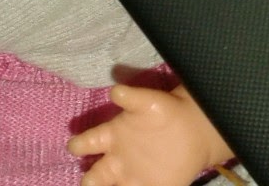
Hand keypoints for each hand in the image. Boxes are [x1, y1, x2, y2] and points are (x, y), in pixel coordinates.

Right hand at [68, 84, 232, 185]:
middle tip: (90, 182)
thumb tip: (115, 91)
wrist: (193, 125)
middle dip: (89, 181)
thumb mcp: (147, 101)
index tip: (74, 148)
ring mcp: (132, 177)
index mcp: (111, 136)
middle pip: (94, 177)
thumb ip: (131, 96)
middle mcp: (115, 160)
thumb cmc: (163, 111)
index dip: (78, 145)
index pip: (86, 143)